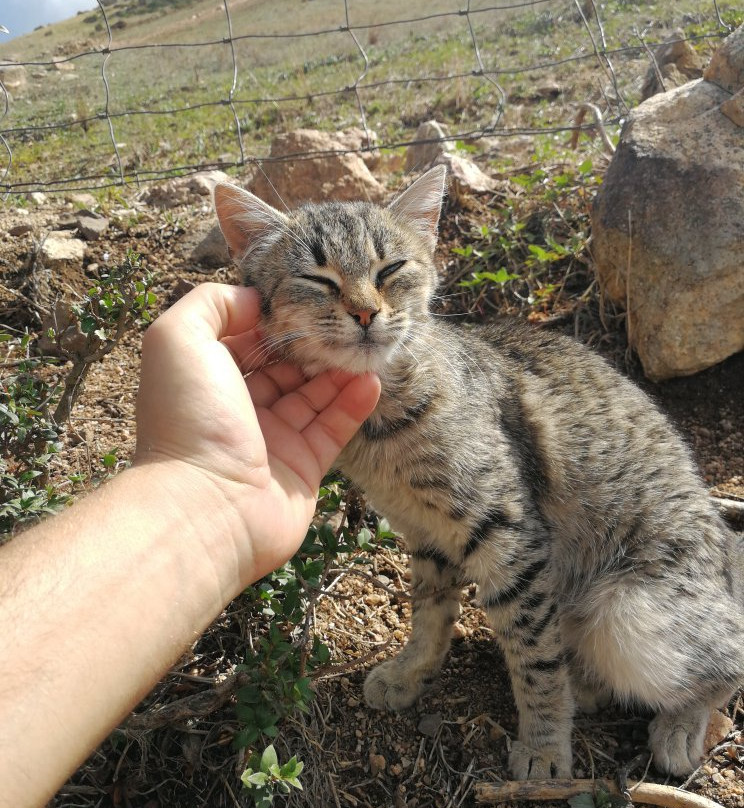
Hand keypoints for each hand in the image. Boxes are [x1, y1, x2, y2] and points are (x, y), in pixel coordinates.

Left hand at [135, 282, 379, 583]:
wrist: (207, 507)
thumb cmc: (190, 418)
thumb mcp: (178, 339)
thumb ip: (211, 305)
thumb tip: (254, 300)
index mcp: (207, 381)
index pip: (246, 343)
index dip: (273, 322)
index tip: (306, 301)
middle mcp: (238, 411)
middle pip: (283, 369)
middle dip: (312, 345)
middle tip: (344, 322)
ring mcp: (272, 442)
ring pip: (312, 397)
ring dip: (338, 371)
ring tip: (364, 346)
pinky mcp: (303, 469)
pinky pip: (332, 429)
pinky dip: (353, 404)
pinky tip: (370, 381)